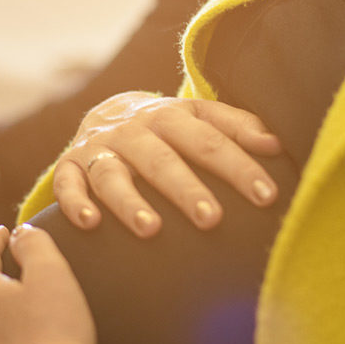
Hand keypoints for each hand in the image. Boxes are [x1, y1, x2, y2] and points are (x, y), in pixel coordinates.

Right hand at [53, 91, 281, 236]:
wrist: (104, 114)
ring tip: (151, 229)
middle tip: (212, 218)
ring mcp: (100, 148)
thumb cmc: (168, 129)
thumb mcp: (200, 118)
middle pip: (162, 159)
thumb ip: (237, 127)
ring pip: (113, 174)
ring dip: (130, 202)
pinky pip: (68, 184)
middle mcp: (135, 130)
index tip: (266, 196)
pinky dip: (75, 202)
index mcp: (172, 116)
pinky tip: (90, 223)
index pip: (209, 140)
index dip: (239, 167)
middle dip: (186, 188)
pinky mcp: (70, 165)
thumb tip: (276, 145)